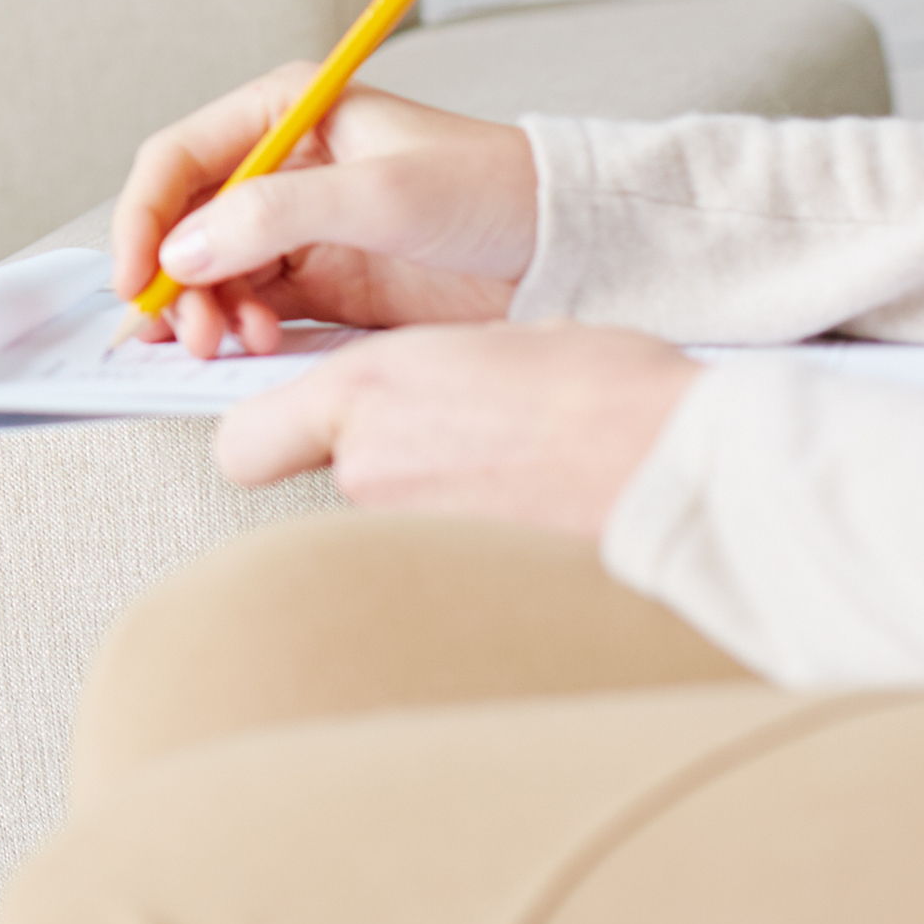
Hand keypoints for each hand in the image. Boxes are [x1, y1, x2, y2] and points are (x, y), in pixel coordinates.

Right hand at [113, 68, 538, 357]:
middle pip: (184, 222)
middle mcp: (282, 166)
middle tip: (188, 331)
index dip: (143, 217)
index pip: (178, 159)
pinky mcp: (323, 282)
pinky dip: (240, 332)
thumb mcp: (385, 194)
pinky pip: (251, 307)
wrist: (568, 249)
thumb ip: (278, 215)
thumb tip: (184, 250)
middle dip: (174, 278)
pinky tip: (262, 347)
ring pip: (210, 272)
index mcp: (287, 112)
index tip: (137, 277)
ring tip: (234, 344)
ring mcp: (299, 227)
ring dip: (206, 311)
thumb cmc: (495, 192)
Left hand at [211, 322, 699, 536]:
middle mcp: (368, 469)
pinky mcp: (452, 580)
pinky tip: (519, 505)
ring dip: (420, 494)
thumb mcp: (481, 343)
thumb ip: (410, 376)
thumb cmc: (605, 391)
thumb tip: (397, 398)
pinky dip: (459, 533)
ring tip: (502, 465)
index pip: (240, 441)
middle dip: (355, 462)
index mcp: (365, 392)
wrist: (682, 463)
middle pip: (316, 482)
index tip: (284, 427)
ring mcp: (407, 535)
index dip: (262, 436)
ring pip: (378, 515)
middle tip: (434, 442)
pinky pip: (428, 552)